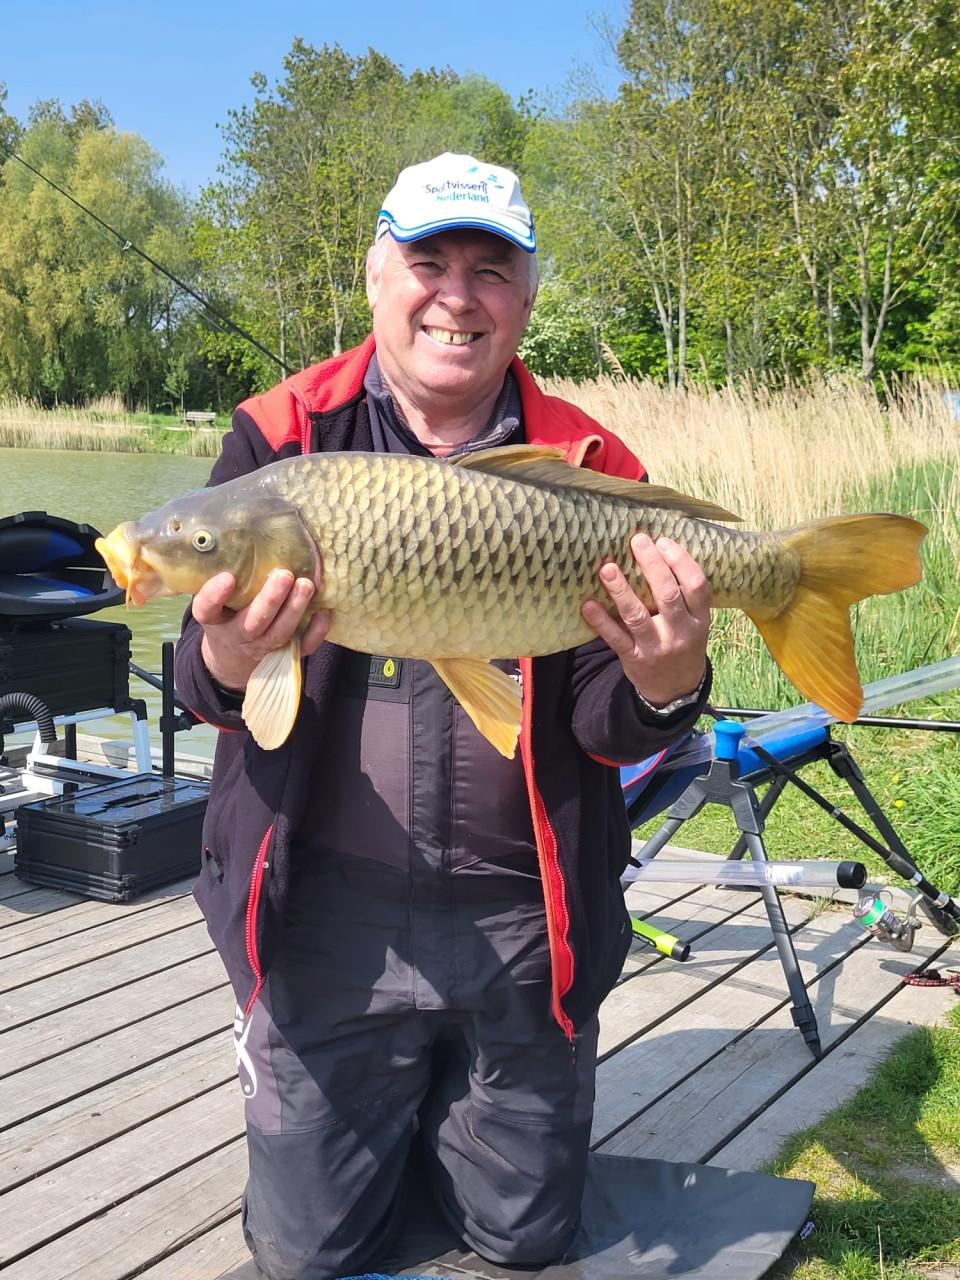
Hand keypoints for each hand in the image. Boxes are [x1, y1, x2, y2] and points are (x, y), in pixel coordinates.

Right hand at [193, 570, 329, 692]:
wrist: (234, 655)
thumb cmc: (228, 613)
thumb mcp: (217, 600)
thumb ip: (221, 576)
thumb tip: (234, 537)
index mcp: (216, 620)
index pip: (207, 610)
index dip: (214, 596)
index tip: (228, 577)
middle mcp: (238, 635)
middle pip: (253, 623)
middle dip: (270, 600)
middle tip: (284, 575)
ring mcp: (263, 647)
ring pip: (279, 633)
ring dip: (295, 609)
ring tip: (307, 585)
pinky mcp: (285, 654)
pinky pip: (302, 647)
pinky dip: (315, 631)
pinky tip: (323, 611)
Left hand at [581, 533, 709, 706]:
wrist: (677, 689)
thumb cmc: (682, 642)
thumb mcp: (695, 622)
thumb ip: (683, 595)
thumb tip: (657, 551)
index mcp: (699, 619)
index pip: (696, 585)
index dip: (681, 561)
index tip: (663, 541)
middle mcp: (680, 632)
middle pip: (668, 595)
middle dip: (652, 565)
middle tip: (637, 541)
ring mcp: (657, 647)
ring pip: (638, 616)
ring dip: (621, 590)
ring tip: (606, 568)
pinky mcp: (634, 659)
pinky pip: (615, 638)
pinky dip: (601, 621)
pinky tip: (588, 604)